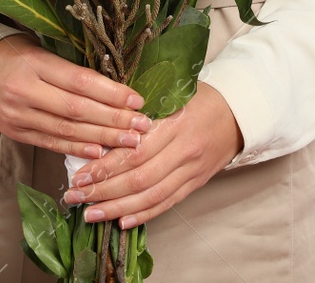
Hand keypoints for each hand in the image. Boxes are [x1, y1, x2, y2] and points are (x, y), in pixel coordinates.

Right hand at [0, 35, 153, 158]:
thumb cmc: (11, 54)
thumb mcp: (38, 48)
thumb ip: (68, 67)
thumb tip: (112, 85)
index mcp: (34, 63)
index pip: (80, 81)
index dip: (111, 93)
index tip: (137, 100)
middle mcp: (25, 91)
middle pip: (77, 109)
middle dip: (114, 119)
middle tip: (143, 126)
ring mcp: (18, 115)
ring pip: (67, 129)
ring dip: (102, 137)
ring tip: (130, 141)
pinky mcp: (15, 132)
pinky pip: (51, 143)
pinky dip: (76, 148)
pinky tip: (99, 152)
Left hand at [62, 80, 242, 228]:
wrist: (239, 113)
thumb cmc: (200, 98)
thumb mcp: (171, 92)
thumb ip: (140, 109)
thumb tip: (100, 124)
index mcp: (175, 123)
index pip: (135, 152)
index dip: (105, 167)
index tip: (79, 174)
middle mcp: (184, 151)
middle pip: (139, 179)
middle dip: (103, 191)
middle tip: (74, 196)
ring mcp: (191, 171)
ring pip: (151, 196)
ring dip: (117, 209)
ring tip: (90, 214)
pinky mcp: (195, 184)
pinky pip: (166, 203)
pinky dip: (143, 215)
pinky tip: (121, 222)